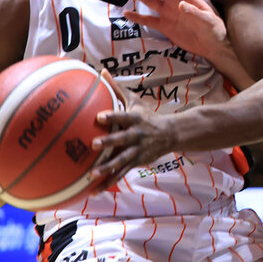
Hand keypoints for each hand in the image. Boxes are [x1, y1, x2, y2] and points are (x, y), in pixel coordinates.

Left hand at [89, 70, 175, 189]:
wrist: (170, 134)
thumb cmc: (147, 115)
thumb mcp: (136, 101)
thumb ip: (117, 88)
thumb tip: (101, 72)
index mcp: (136, 119)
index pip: (123, 116)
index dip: (112, 116)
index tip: (99, 117)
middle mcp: (137, 135)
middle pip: (122, 139)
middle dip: (109, 143)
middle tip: (93, 145)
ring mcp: (138, 150)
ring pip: (122, 160)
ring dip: (107, 168)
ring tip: (93, 174)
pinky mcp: (137, 162)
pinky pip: (121, 173)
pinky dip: (109, 181)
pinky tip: (96, 189)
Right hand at [121, 0, 228, 59]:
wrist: (213, 46)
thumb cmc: (214, 29)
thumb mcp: (207, 21)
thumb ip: (195, 13)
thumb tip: (181, 4)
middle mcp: (175, 3)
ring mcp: (168, 14)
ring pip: (150, 1)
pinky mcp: (165, 27)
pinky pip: (148, 21)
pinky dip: (137, 17)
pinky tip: (126, 13)